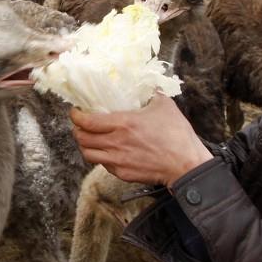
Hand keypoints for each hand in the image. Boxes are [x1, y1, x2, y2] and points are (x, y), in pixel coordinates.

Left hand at [70, 93, 211, 185]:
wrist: (185, 164)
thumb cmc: (176, 135)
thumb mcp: (165, 106)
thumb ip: (153, 94)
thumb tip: (151, 87)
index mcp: (122, 124)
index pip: (87, 122)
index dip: (76, 117)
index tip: (75, 112)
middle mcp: (115, 143)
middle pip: (82, 139)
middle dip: (77, 131)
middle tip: (80, 125)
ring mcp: (117, 161)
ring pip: (88, 155)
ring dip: (85, 146)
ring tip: (89, 140)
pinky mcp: (123, 174)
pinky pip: (103, 165)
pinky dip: (100, 157)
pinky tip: (107, 151)